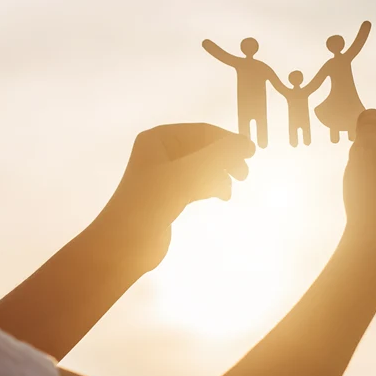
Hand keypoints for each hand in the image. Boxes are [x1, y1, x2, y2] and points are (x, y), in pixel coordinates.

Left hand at [93, 123, 255, 271]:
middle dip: (225, 159)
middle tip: (243, 174)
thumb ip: (217, 156)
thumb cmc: (152, 202)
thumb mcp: (187, 174)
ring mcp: (163, 174)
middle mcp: (159, 152)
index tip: (251, 152)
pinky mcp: (167, 195)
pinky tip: (221, 195)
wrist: (125, 244)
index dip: (227, 140)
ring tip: (229, 190)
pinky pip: (195, 183)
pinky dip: (210, 186)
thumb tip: (244, 143)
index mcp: (158, 138)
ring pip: (201, 167)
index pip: (201, 131)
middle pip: (203, 148)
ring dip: (219, 174)